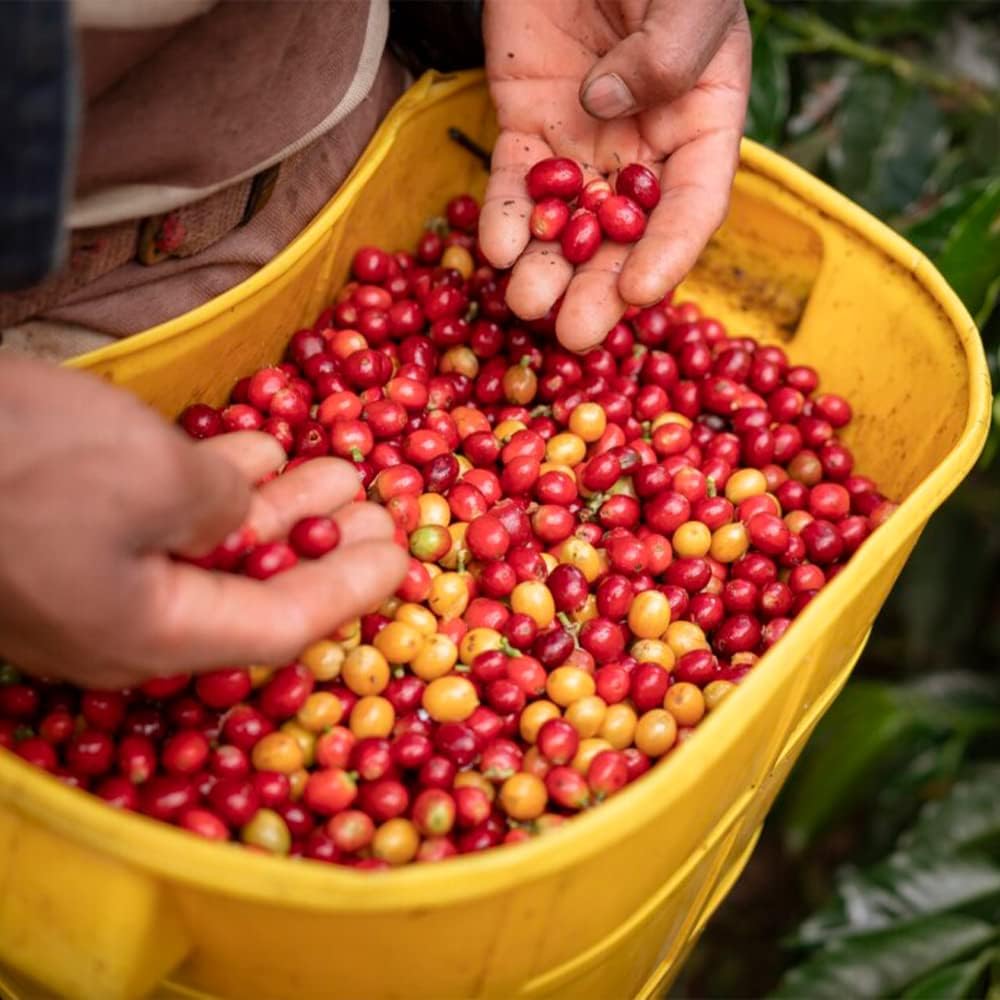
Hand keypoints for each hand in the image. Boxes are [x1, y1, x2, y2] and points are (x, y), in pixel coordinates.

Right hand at [0, 359, 406, 687]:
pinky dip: (213, 485)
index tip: (403, 556)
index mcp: (150, 635)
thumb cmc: (20, 463)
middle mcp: (121, 622)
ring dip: (276, 505)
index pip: (280, 627)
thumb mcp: (153, 479)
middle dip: (323, 543)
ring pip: (208, 548)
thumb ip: (221, 508)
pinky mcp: (59, 532)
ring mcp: (86, 578)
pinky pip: (159, 519)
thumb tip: (238, 510)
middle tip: (380, 505)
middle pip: (250, 590)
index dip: (349, 591)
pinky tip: (253, 449)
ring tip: (336, 465)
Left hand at [480, 0, 750, 350]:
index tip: (641, 293)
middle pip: (624, 237)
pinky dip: (506, 219)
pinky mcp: (526, 129)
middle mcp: (643, 149)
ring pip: (566, 224)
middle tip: (574, 336)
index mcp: (700, 124)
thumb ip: (669, 49)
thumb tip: (607, 107)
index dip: (669, 254)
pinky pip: (515, 185)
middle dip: (599, 289)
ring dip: (547, 270)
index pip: (692, 206)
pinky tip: (497, 251)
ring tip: (526, 306)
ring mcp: (582, 145)